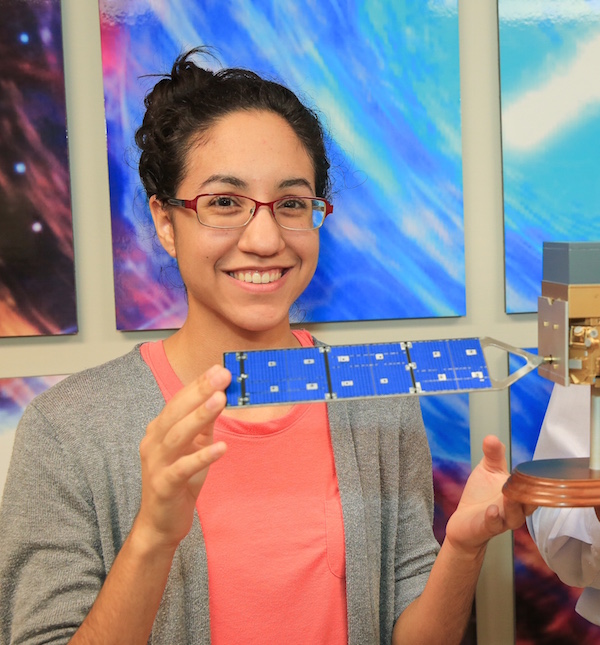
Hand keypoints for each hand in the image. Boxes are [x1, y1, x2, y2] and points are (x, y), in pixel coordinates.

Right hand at [134, 364, 230, 550]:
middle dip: (199, 392)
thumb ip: (204, 424)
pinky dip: (202, 456)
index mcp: (159, 430)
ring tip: (220, 400)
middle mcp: (153, 442)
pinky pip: (183, 468)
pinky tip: (222, 447)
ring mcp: (156, 464)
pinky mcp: (164, 485)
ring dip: (199, 416)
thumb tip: (221, 396)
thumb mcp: (194, 447)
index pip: (178, 401)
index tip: (219, 369)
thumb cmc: (179, 480)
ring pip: (177, 436)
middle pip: (176, 412)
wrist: (161, 522)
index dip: (198, 384)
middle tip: (222, 376)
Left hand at [444, 435, 535, 556]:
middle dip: (531, 494)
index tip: (544, 469)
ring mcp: (502, 520)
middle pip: (530, 504)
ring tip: (508, 495)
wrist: (464, 521)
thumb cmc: (480, 495)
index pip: (536, 488)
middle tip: (528, 482)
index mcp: (520, 494)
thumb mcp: (487, 471)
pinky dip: (493, 518)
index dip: (541, 480)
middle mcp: (516, 509)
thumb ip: (493, 455)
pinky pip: (493, 525)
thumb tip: (493, 437)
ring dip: (512, 506)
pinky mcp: (487, 527)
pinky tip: (491, 510)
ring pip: (515, 516)